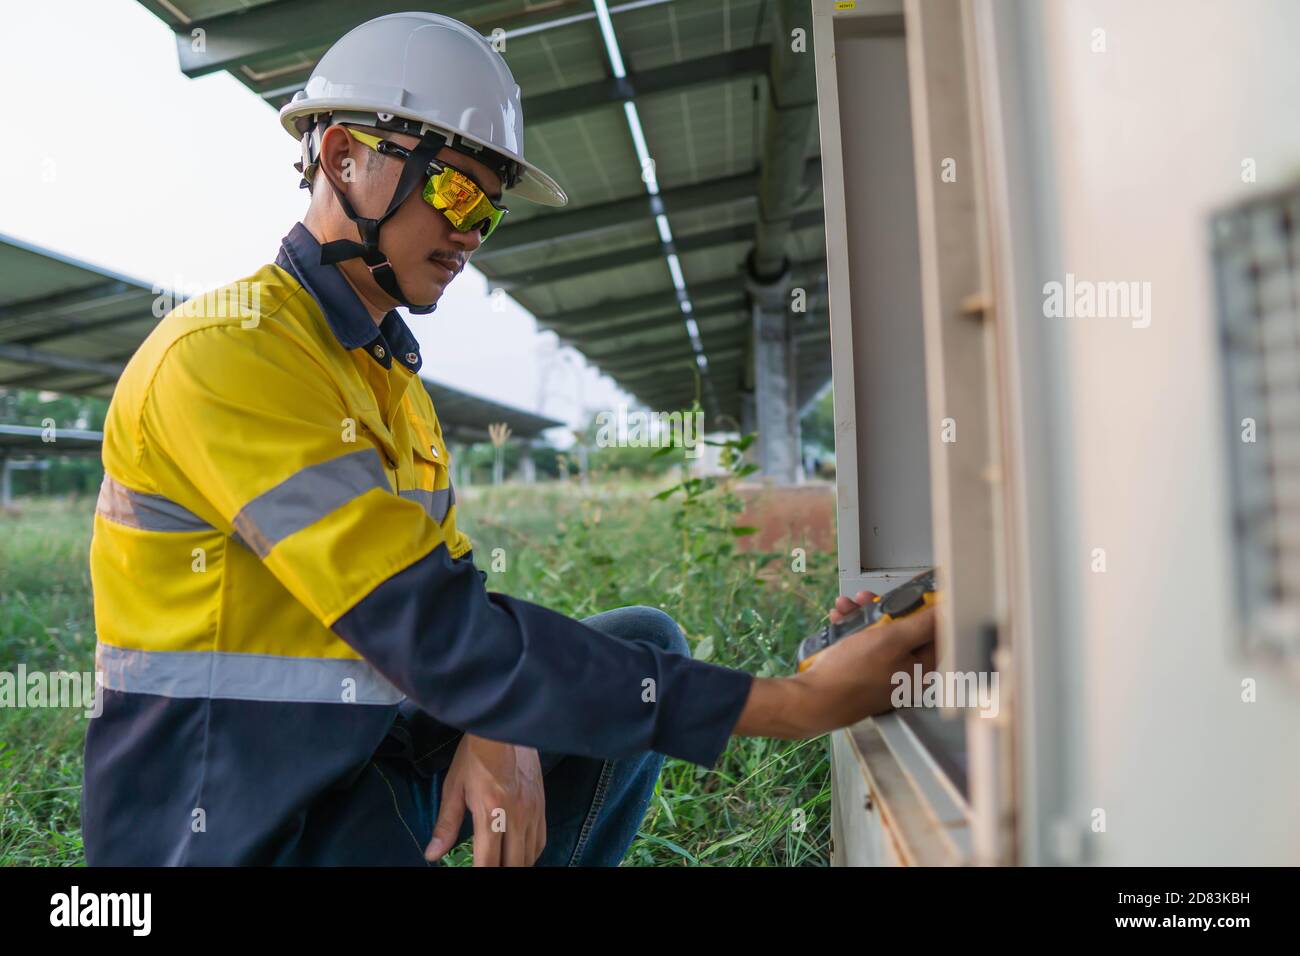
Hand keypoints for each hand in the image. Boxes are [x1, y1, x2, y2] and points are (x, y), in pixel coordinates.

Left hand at [424, 734, 545, 865]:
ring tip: (502, 862)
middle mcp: (516, 816)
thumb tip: (432, 854)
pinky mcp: (542, 804)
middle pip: (514, 864)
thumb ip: (446, 825)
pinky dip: (530, 853)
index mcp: (490, 813)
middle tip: (487, 865)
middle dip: (500, 870)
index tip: (473, 872)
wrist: (504, 728)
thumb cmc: (475, 756)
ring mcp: (533, 811)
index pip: (489, 862)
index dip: (481, 873)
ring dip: (516, 864)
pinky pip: (541, 840)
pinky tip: (518, 851)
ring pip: (530, 856)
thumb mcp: (454, 788)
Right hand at [792, 592, 937, 735]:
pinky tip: (840, 620)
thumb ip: (923, 623)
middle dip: (886, 608)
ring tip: (847, 607)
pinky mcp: (864, 673)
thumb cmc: (850, 675)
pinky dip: (853, 628)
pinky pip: (864, 643)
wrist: (814, 699)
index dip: (925, 608)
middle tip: (871, 599)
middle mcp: (906, 673)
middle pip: (906, 630)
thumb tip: (947, 610)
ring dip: (864, 615)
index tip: (914, 594)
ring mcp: (884, 674)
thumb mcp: (891, 639)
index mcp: (922, 669)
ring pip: (881, 634)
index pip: (935, 632)